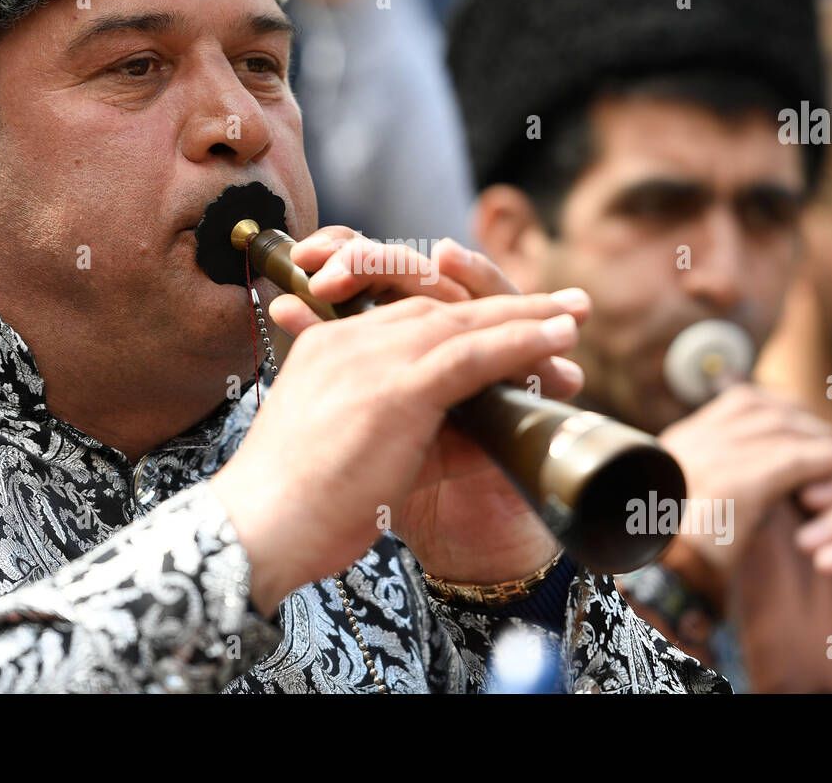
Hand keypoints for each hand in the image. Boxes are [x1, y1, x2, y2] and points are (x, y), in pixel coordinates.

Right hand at [210, 232, 586, 614]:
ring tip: (573, 314)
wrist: (258, 529)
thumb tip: (460, 434)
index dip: (461, 314)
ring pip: (463, 323)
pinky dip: (521, 342)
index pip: (405, 314)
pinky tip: (557, 339)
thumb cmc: (296, 505)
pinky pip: (472, 355)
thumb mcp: (342, 446)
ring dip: (526, 316)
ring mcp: (372, 359)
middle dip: (503, 304)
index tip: (502, 316)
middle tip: (558, 303)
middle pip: (439, 307)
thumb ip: (393, 426)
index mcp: (329, 348)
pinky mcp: (397, 388)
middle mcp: (350, 341)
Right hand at [655, 384, 831, 606]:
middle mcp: (690, 441)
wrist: (659, 584)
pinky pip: (792, 459)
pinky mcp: (734, 482)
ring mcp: (709, 458)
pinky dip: (826, 458)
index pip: (737, 403)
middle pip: (759, 409)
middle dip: (803, 419)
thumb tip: (770, 474)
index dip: (779, 407)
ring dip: (820, 438)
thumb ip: (720, 480)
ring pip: (778, 429)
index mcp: (675, 444)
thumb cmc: (679, 559)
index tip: (806, 421)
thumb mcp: (691, 506)